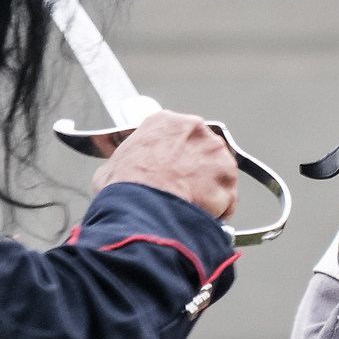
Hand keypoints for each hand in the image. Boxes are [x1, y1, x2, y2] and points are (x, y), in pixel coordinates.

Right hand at [93, 112, 237, 220]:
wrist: (142, 207)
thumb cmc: (126, 188)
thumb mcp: (111, 169)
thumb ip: (125, 163)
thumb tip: (120, 174)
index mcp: (164, 123)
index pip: (177, 137)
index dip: (174, 159)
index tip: (172, 172)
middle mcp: (194, 129)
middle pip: (201, 151)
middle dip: (194, 172)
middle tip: (181, 191)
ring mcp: (214, 151)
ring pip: (217, 173)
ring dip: (207, 190)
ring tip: (189, 207)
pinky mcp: (227, 176)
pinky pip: (227, 196)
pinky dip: (218, 209)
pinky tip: (200, 216)